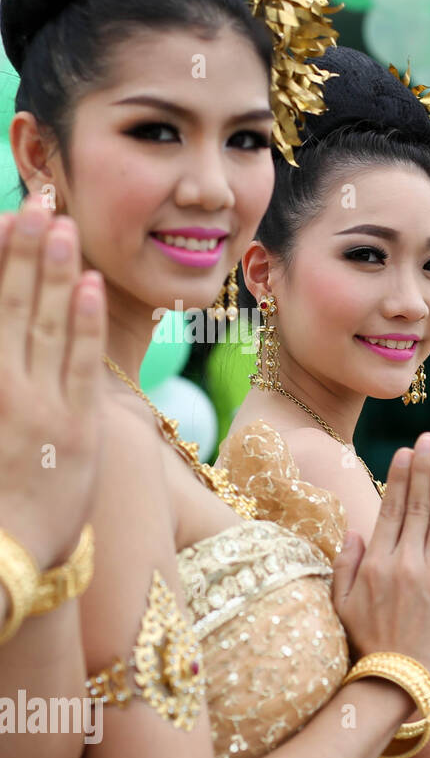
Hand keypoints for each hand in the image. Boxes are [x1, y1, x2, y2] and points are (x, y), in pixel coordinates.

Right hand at [0, 197, 105, 567]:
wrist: (4, 558)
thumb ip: (4, 374)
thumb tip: (12, 336)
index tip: (3, 218)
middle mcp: (0, 386)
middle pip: (11, 303)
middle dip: (23, 249)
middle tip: (35, 200)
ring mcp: (38, 405)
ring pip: (48, 324)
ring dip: (56, 271)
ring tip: (62, 224)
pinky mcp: (77, 428)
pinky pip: (84, 365)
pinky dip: (87, 323)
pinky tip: (92, 285)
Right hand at [332, 435, 429, 669]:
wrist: (398, 677)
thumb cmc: (365, 639)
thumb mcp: (342, 601)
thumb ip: (347, 563)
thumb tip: (356, 530)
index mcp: (376, 563)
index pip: (392, 509)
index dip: (401, 477)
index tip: (406, 451)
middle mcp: (406, 563)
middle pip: (419, 506)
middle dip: (426, 470)